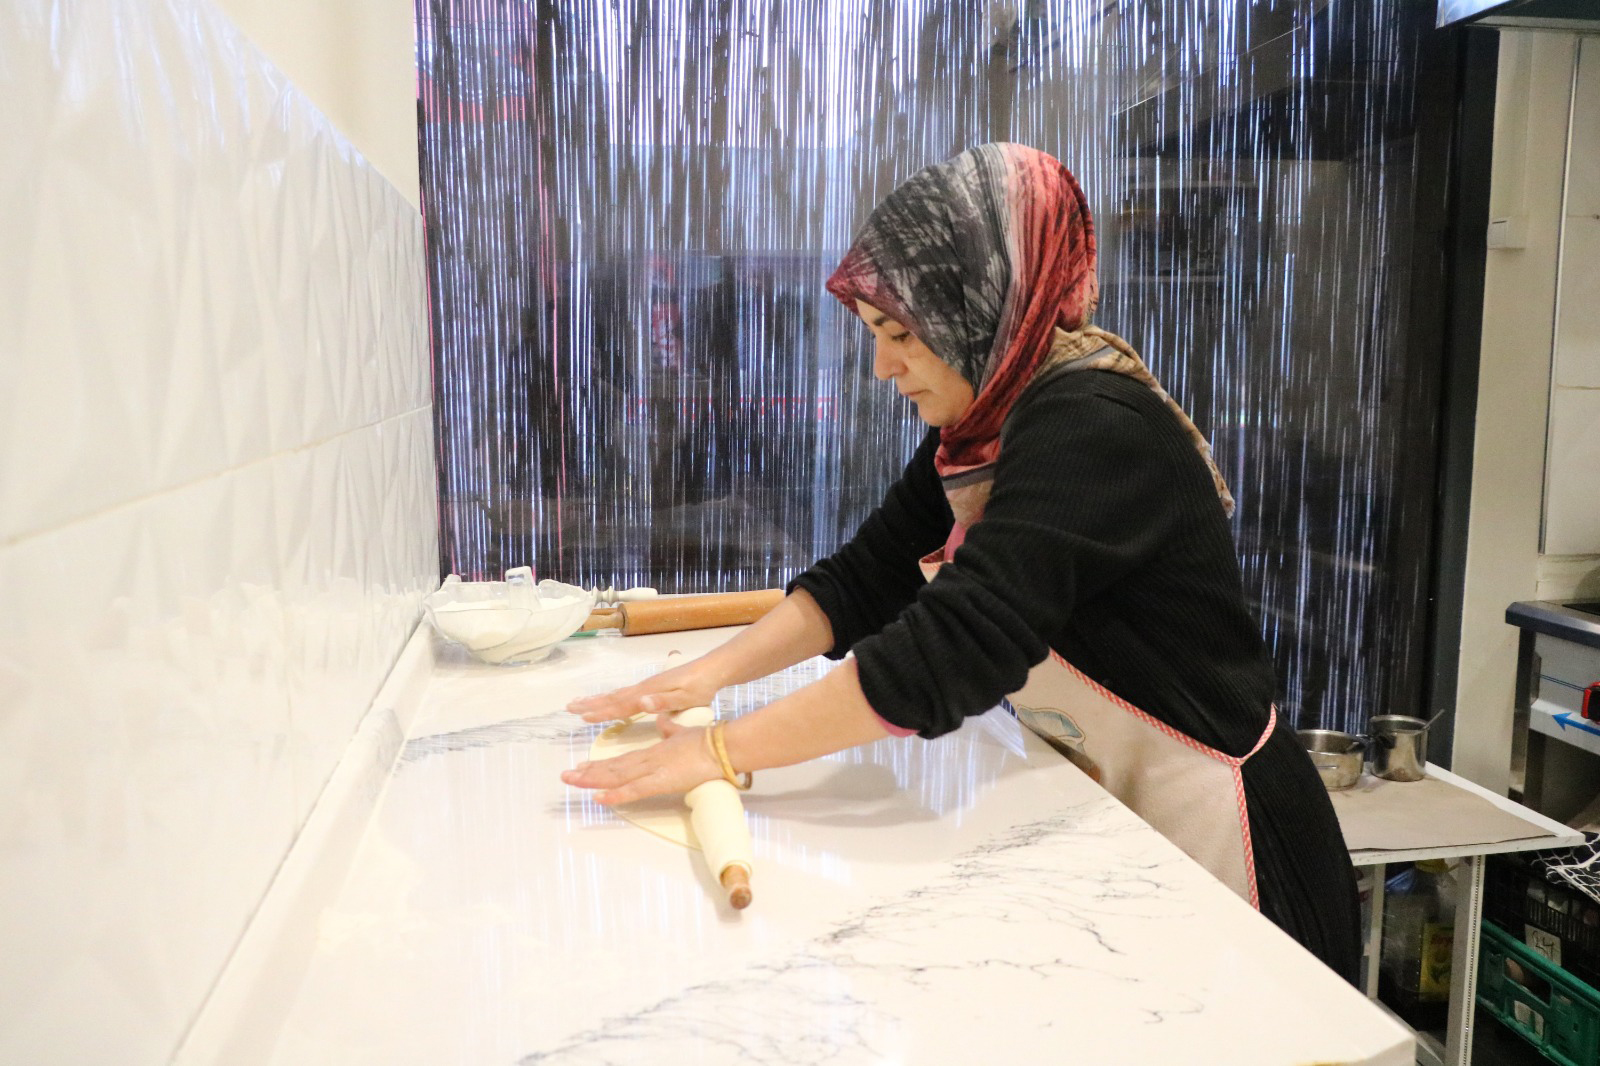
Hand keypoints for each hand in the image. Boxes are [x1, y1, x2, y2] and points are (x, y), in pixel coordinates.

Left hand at [560, 717, 722, 804]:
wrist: (722, 746)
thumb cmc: (708, 741)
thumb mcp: (684, 733)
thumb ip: (671, 730)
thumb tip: (663, 722)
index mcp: (654, 751)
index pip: (622, 759)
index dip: (601, 764)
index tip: (583, 766)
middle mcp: (649, 759)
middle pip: (613, 767)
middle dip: (589, 772)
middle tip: (567, 776)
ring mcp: (654, 770)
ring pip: (617, 776)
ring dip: (593, 780)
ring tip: (572, 781)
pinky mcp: (662, 781)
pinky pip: (634, 790)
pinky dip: (615, 794)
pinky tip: (598, 798)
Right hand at [566, 658, 720, 722]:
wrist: (714, 669)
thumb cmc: (702, 686)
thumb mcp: (687, 697)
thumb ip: (664, 701)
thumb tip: (641, 702)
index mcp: (650, 692)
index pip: (622, 704)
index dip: (602, 712)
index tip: (583, 717)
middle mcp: (644, 688)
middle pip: (614, 697)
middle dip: (591, 704)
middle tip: (569, 707)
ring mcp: (648, 686)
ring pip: (618, 694)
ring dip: (598, 699)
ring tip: (580, 703)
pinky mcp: (653, 687)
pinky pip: (626, 694)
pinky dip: (612, 697)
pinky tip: (609, 700)